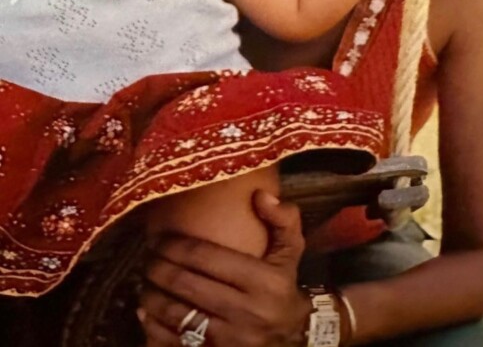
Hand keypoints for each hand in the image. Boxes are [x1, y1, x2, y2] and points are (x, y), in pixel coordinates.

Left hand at [138, 191, 310, 345]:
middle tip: (147, 257)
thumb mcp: (291, 251)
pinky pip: (176, 344)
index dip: (176, 246)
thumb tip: (260, 194)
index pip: (207, 257)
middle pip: (188, 286)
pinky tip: (145, 311)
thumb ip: (283, 219)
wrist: (295, 339)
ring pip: (178, 316)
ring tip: (145, 281)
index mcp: (263, 281)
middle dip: (159, 269)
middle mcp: (247, 312)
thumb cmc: (284, 287)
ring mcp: (231, 341)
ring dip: (153, 296)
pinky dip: (154, 328)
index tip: (159, 238)